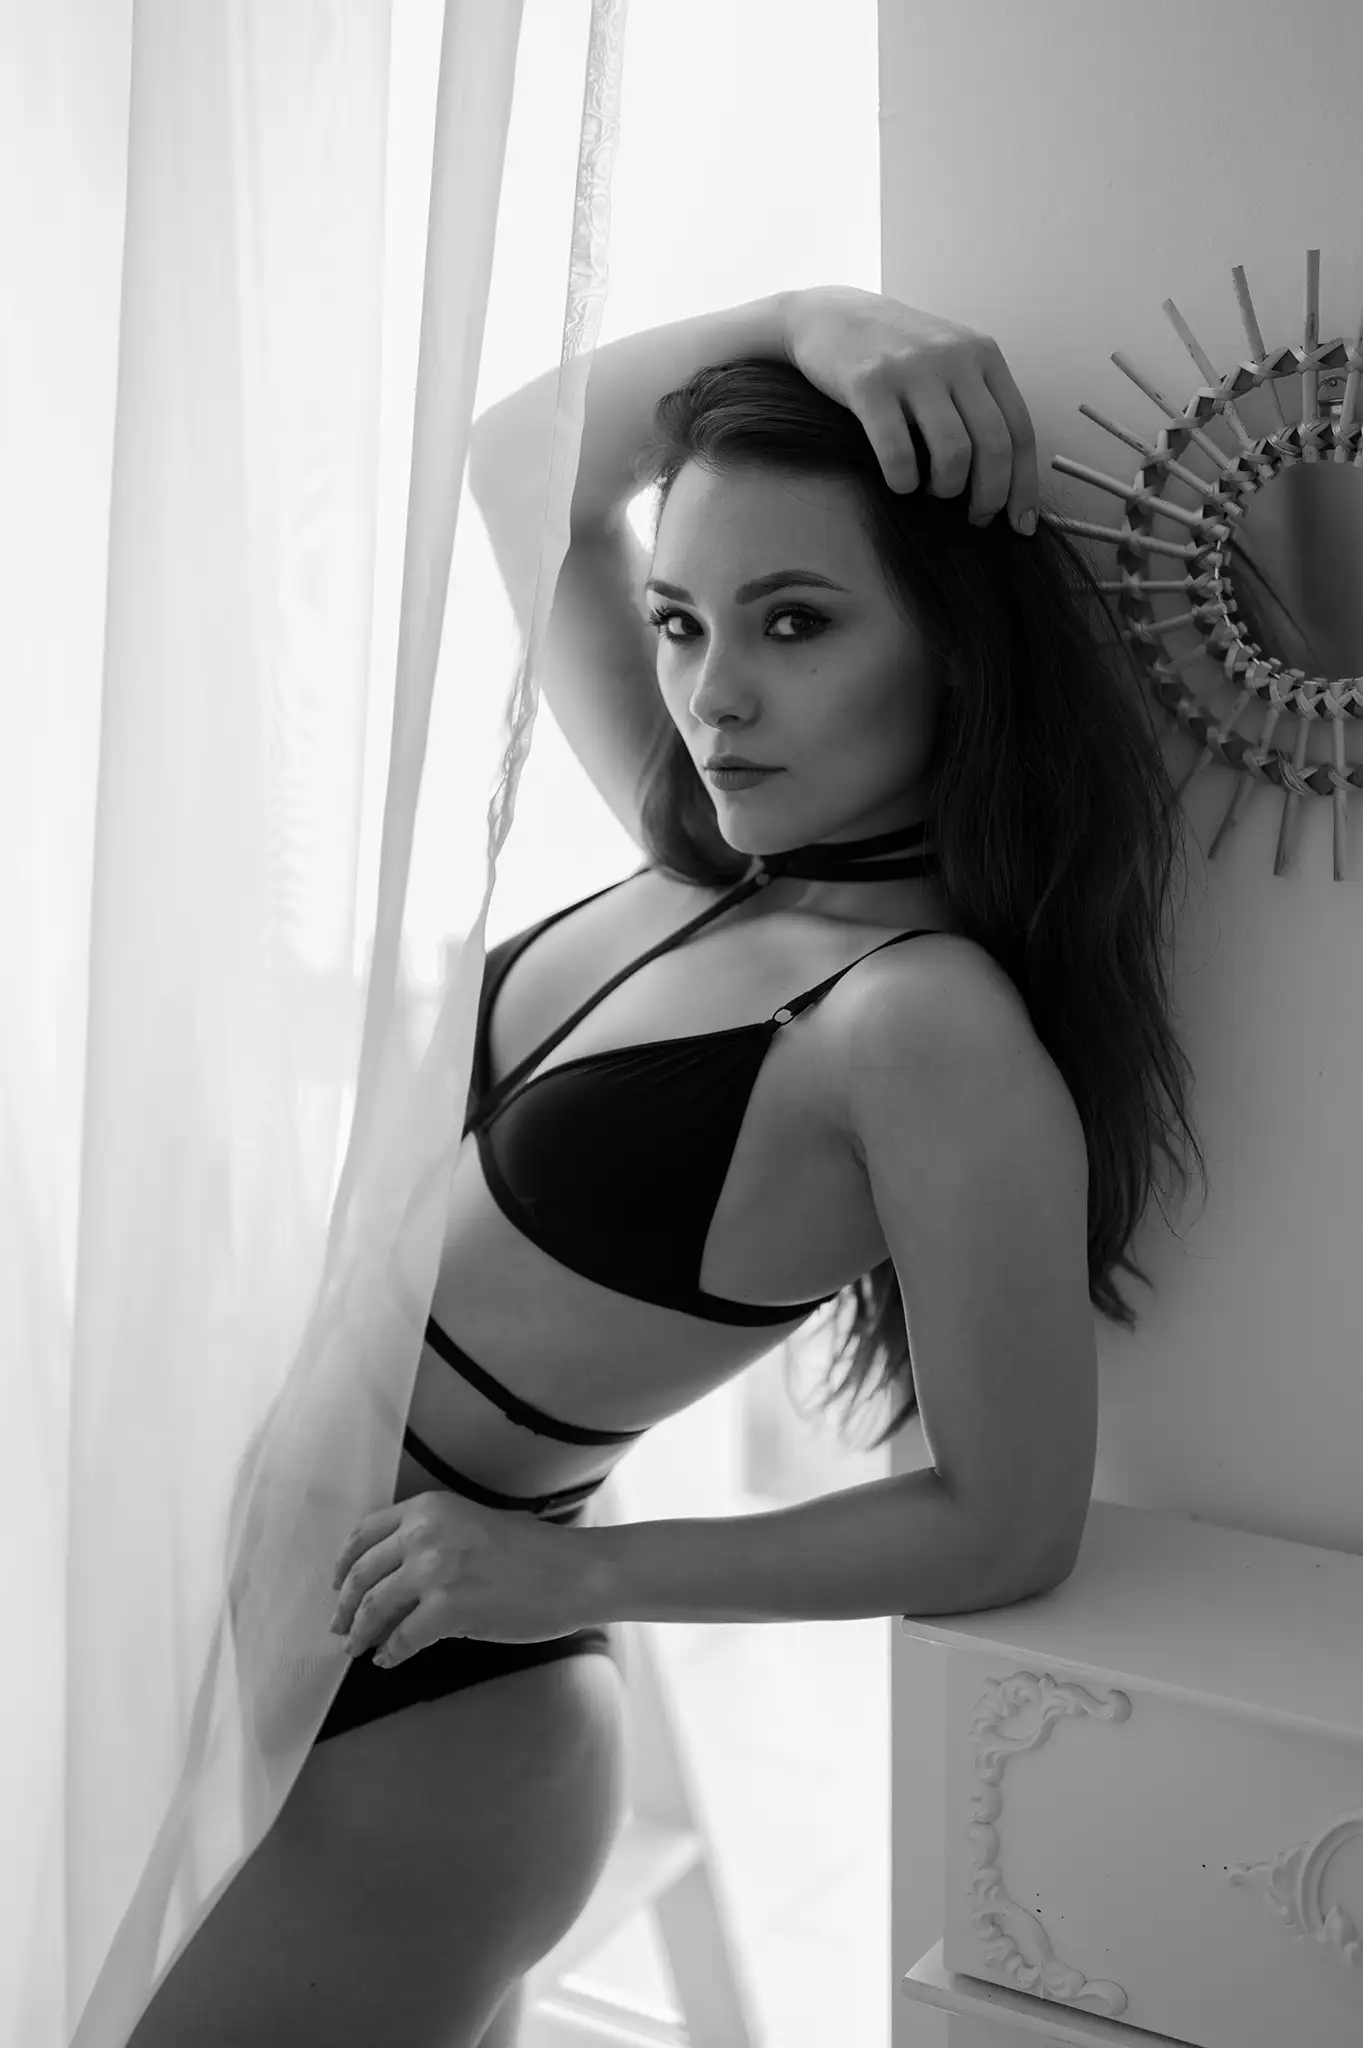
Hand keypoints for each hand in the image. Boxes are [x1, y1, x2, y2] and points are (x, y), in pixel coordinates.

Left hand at [330, 1491, 602, 1665]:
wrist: (574, 1572)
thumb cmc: (532, 1552)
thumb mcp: (470, 1525)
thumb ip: (430, 1540)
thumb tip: (389, 1579)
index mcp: (429, 1507)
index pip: (365, 1534)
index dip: (343, 1564)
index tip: (336, 1585)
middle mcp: (425, 1533)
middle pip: (362, 1574)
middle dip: (345, 1606)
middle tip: (339, 1626)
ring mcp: (435, 1570)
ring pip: (374, 1608)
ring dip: (361, 1633)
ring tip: (357, 1648)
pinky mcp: (449, 1609)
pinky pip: (402, 1638)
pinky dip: (390, 1653)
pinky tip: (389, 1660)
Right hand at [780, 284, 1037, 531]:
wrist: (828, 314)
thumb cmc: (893, 352)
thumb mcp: (947, 360)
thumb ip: (977, 401)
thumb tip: (1004, 476)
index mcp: (983, 355)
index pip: (1020, 429)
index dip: (1023, 484)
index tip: (1020, 524)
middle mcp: (955, 358)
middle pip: (994, 445)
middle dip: (990, 496)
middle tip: (975, 518)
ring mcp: (912, 369)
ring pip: (953, 452)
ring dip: (947, 488)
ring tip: (932, 492)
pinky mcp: (869, 384)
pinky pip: (898, 452)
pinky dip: (903, 481)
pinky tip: (900, 483)